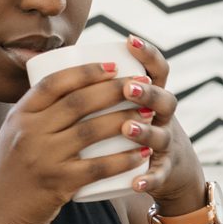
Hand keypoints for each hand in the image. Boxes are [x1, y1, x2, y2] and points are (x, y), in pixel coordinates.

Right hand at [0, 58, 176, 223]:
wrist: (0, 214)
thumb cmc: (14, 171)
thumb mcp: (15, 134)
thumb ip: (38, 113)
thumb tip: (71, 84)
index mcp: (19, 115)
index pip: (54, 83)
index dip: (85, 71)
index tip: (113, 66)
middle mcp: (29, 133)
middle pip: (78, 103)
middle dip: (114, 90)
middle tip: (142, 85)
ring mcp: (43, 158)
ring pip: (91, 131)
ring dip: (125, 120)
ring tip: (149, 113)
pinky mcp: (58, 184)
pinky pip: (97, 168)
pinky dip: (122, 159)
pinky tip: (142, 153)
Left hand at [114, 35, 207, 215]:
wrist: (166, 171)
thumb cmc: (133, 131)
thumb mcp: (129, 105)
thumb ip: (104, 85)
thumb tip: (56, 55)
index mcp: (154, 97)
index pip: (159, 70)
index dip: (148, 54)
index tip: (129, 40)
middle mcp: (164, 119)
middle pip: (165, 100)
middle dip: (147, 92)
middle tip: (129, 87)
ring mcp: (166, 145)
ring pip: (161, 137)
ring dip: (146, 132)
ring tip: (128, 128)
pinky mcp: (164, 172)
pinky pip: (158, 176)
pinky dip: (148, 179)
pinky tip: (136, 182)